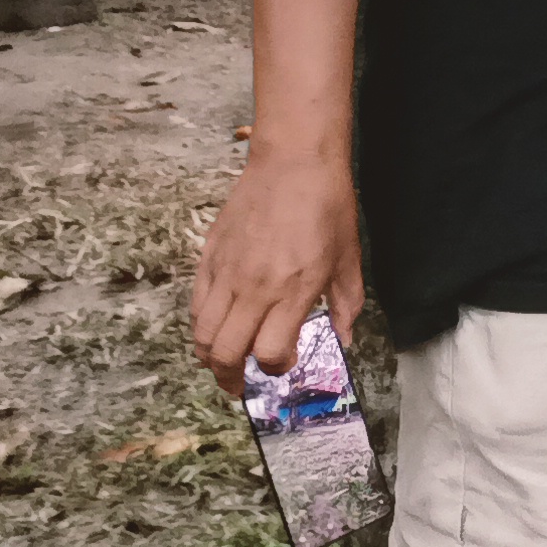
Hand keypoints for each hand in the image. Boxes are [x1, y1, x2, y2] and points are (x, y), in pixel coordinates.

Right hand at [189, 150, 362, 381]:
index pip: (269, 353)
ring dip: (211, 357)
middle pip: (226, 353)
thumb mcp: (349, 258)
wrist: (295, 161)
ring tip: (224, 362)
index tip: (284, 363)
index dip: (276, 368)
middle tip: (241, 384)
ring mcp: (227, 273)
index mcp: (293, 290)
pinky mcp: (209, 257)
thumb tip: (344, 339)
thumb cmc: (327, 206)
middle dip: (232, 378)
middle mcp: (255, 287)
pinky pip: (196, 305)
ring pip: (203, 334)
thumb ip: (346, 304)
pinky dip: (202, 325)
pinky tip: (217, 327)